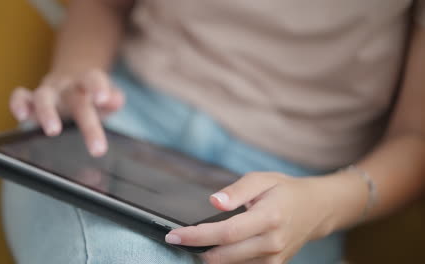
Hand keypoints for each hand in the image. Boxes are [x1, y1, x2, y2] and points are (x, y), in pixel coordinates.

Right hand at [9, 69, 123, 155]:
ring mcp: (48, 92)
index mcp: (88, 83)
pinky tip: (22, 117)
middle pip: (76, 100)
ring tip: (53, 131)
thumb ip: (114, 99)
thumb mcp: (108, 98)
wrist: (71, 83)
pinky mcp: (30, 100)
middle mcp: (68, 86)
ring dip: (47, 112)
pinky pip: (20, 96)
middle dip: (88, 125)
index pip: (93, 78)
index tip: (103, 99)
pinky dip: (18, 104)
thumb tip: (115, 100)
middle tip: (98, 149)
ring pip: (44, 96)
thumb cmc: (92, 97)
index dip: (98, 86)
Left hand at [165, 172, 334, 263]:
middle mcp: (272, 242)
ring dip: (209, 256)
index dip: (197, 236)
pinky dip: (225, 261)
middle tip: (175, 239)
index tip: (174, 235)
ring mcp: (274, 258)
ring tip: (195, 241)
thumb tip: (214, 202)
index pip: (226, 233)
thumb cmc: (284, 190)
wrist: (315, 209)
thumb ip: (236, 190)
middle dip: (196, 249)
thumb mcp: (261, 179)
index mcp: (269, 217)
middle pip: (225, 255)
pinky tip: (215, 249)